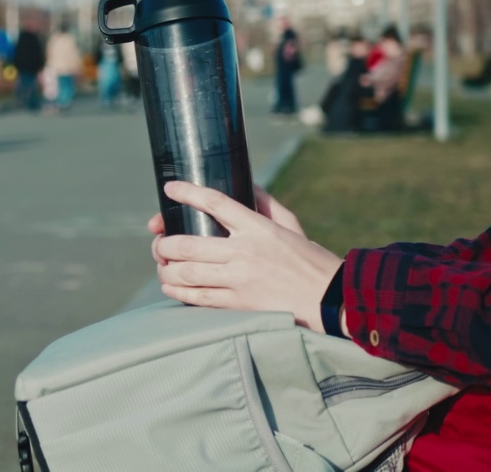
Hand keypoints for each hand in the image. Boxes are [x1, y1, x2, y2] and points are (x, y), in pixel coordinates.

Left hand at [148, 181, 342, 332]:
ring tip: (162, 266)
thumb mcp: (290, 225)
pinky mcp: (239, 305)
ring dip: (165, 269)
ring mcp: (240, 280)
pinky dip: (177, 291)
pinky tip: (171, 286)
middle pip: (186, 243)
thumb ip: (266, 204)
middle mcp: (245, 252)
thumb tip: (245, 184)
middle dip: (163, 244)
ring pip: (186, 272)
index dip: (187, 193)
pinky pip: (197, 298)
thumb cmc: (309, 260)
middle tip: (159, 243)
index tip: (170, 189)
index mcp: (258, 227)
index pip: (215, 202)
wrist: (331, 299)